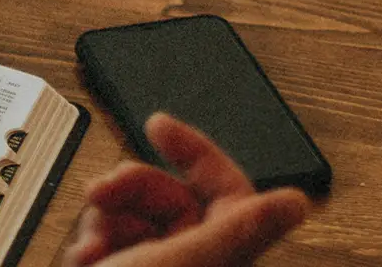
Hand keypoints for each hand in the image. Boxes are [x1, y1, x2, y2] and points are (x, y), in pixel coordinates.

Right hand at [64, 113, 310, 266]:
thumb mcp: (180, 265)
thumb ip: (234, 230)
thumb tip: (294, 202)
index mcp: (226, 262)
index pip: (229, 191)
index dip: (195, 153)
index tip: (157, 127)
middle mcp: (197, 266)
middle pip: (170, 195)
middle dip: (130, 188)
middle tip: (102, 193)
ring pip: (134, 211)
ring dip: (105, 217)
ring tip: (94, 244)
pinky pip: (108, 235)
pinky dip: (91, 241)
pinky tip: (86, 259)